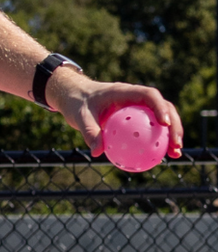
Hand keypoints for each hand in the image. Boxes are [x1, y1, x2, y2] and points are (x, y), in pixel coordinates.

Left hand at [47, 71, 184, 158]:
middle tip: (176, 145)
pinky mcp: (137, 118)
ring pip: (161, 119)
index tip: (165, 124)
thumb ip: (89, 132)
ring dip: (172, 135)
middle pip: (164, 108)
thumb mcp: (80, 117)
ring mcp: (139, 108)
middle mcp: (137, 98)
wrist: (75, 97)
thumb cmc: (78, 104)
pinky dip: (156, 142)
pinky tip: (158, 159)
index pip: (149, 95)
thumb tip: (97, 152)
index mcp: (126, 92)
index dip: (160, 107)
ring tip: (175, 154)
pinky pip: (149, 130)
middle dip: (175, 125)